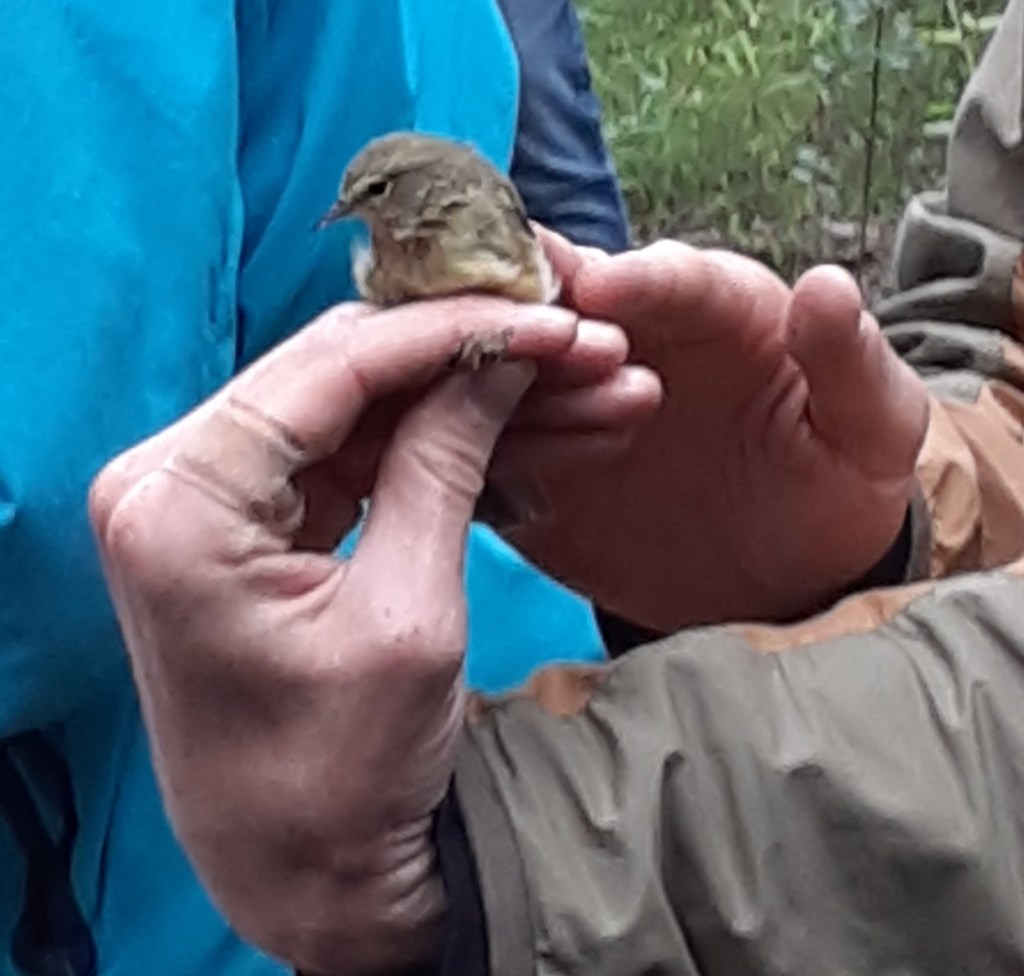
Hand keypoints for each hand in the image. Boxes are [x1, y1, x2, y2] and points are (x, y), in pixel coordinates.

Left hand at [87, 296, 656, 973]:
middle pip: (348, 377)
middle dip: (478, 360)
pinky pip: (365, 458)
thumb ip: (445, 462)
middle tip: (587, 351)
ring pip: (369, 411)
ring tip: (595, 394)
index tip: (554, 318)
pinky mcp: (260, 523)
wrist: (308, 877)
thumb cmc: (341, 778)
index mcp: (180, 503)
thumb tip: (499, 354)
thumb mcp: (409, 614)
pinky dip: (449, 448)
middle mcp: (176, 482)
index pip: (331, 367)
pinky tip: (541, 436)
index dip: (454, 332)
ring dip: (481, 403)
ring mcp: (216, 500)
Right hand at [512, 232, 930, 630]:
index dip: (637, 278)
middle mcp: (634, 339)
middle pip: (568, 306)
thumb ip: (851, 363)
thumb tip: (826, 286)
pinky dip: (476, 447)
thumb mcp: (871, 428)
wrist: (779, 576)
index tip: (600, 287)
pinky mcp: (540, 459)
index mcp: (715, 310)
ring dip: (509, 391)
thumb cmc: (831, 484)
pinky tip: (473, 463)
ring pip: (518, 371)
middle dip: (545, 321)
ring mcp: (576, 399)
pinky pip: (495, 446)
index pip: (674, 278)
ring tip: (513, 424)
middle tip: (531, 353)